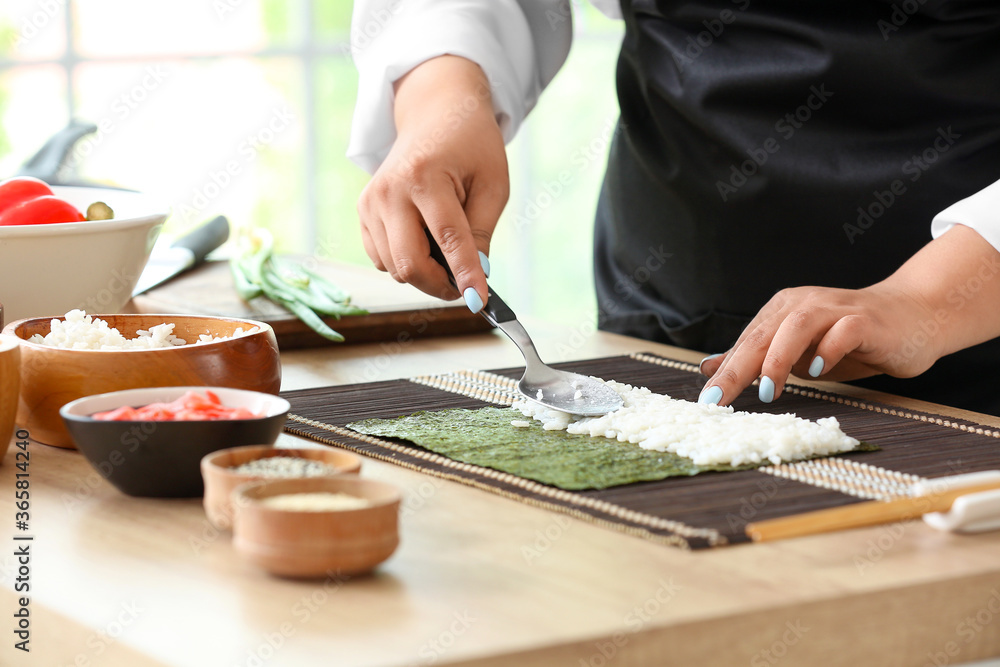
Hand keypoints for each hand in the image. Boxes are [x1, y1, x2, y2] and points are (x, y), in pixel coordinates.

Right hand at [357, 55, 508, 309]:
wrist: (434, 114)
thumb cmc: (471, 146)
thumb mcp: (493, 184)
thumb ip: (482, 232)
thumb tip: (475, 278)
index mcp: (425, 176)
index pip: (447, 238)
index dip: (465, 274)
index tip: (479, 301)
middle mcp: (390, 190)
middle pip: (409, 264)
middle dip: (441, 284)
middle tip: (468, 284)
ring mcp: (370, 202)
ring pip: (395, 268)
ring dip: (426, 272)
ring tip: (448, 245)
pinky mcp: (363, 212)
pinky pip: (383, 260)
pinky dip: (406, 261)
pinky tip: (424, 237)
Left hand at [698, 224, 999, 404]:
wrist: (912, 317)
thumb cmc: (850, 339)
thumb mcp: (797, 353)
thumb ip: (757, 358)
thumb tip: (710, 368)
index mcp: (781, 311)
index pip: (747, 342)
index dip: (726, 371)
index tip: (707, 402)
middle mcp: (803, 304)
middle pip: (763, 335)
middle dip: (738, 368)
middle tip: (720, 399)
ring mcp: (835, 309)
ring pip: (796, 326)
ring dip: (777, 359)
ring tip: (766, 390)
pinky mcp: (866, 320)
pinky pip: (843, 331)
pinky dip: (828, 349)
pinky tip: (817, 370)